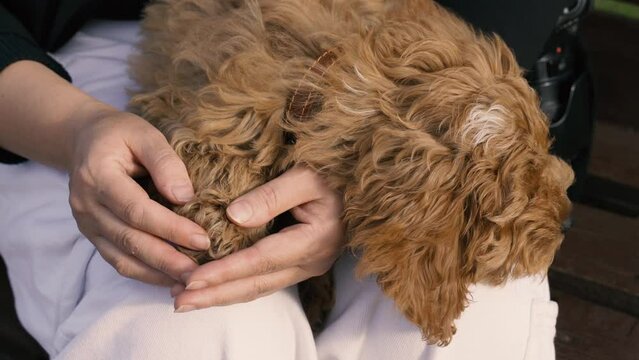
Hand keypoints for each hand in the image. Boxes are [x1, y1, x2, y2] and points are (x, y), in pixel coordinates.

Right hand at [67, 101, 208, 285]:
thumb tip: (185, 197)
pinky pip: (117, 260)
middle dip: (167, 259)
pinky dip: (144, 273)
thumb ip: (165, 162)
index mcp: (97, 175)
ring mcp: (86, 223)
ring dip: (157, 273)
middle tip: (201, 273)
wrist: (85, 140)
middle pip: (130, 240)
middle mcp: (86, 204)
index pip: (136, 210)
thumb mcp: (144, 134)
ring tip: (190, 281)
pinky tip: (170, 278)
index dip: (170, 228)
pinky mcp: (93, 235)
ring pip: (122, 257)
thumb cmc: (120, 134)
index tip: (202, 239)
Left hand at [172, 166, 343, 311]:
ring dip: (222, 295)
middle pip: (256, 284)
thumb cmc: (336, 172)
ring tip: (186, 300)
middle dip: (215, 295)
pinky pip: (264, 280)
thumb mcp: (307, 176)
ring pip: (259, 287)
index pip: (259, 261)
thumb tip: (233, 216)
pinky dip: (236, 285)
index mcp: (313, 240)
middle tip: (178, 302)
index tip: (191, 279)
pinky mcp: (301, 262)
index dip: (224, 271)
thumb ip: (272, 196)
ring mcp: (307, 265)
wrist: (363, 182)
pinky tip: (215, 287)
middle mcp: (310, 261)